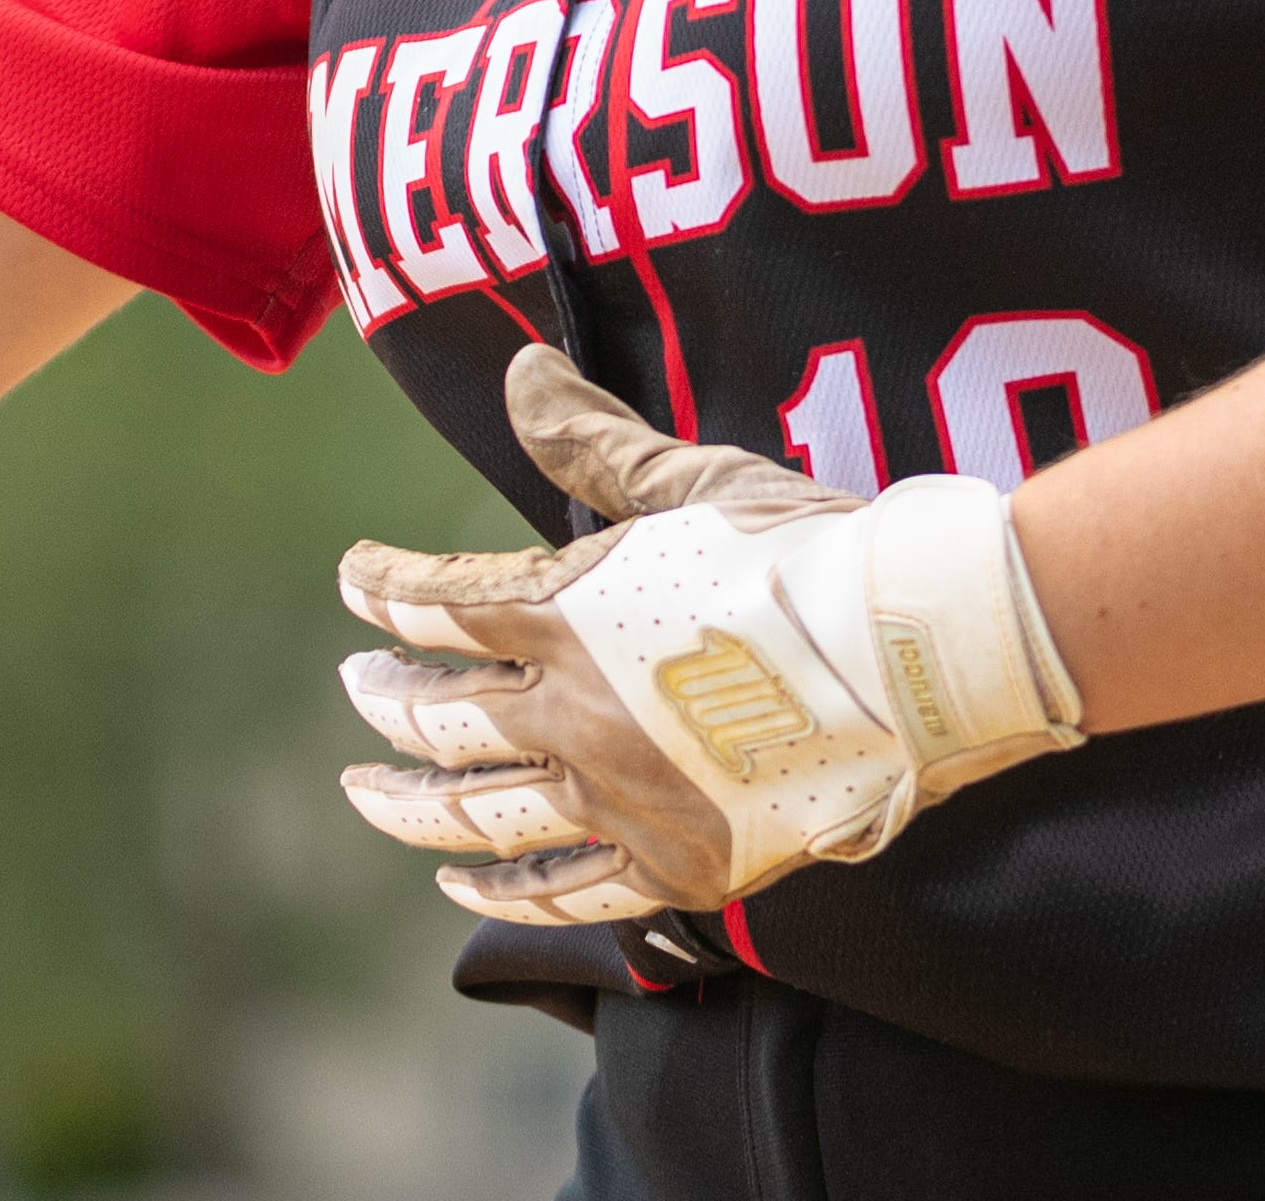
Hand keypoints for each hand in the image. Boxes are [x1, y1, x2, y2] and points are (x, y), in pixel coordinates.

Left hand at [332, 346, 1080, 925]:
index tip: (353, 578)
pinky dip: (502, 891)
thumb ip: (594, 441)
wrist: (912, 655)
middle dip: (383, 699)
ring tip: (368, 792)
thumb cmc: (810, 551)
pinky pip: (564, 892)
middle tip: (355, 686)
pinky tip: (463, 882)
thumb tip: (517, 372)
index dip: (383, 587)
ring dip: (410, 804)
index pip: (438, 600)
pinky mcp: (674, 864)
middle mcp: (572, 716)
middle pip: (440, 718)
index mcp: (566, 614)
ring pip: (480, 814)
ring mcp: (619, 800)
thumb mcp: (694, 481)